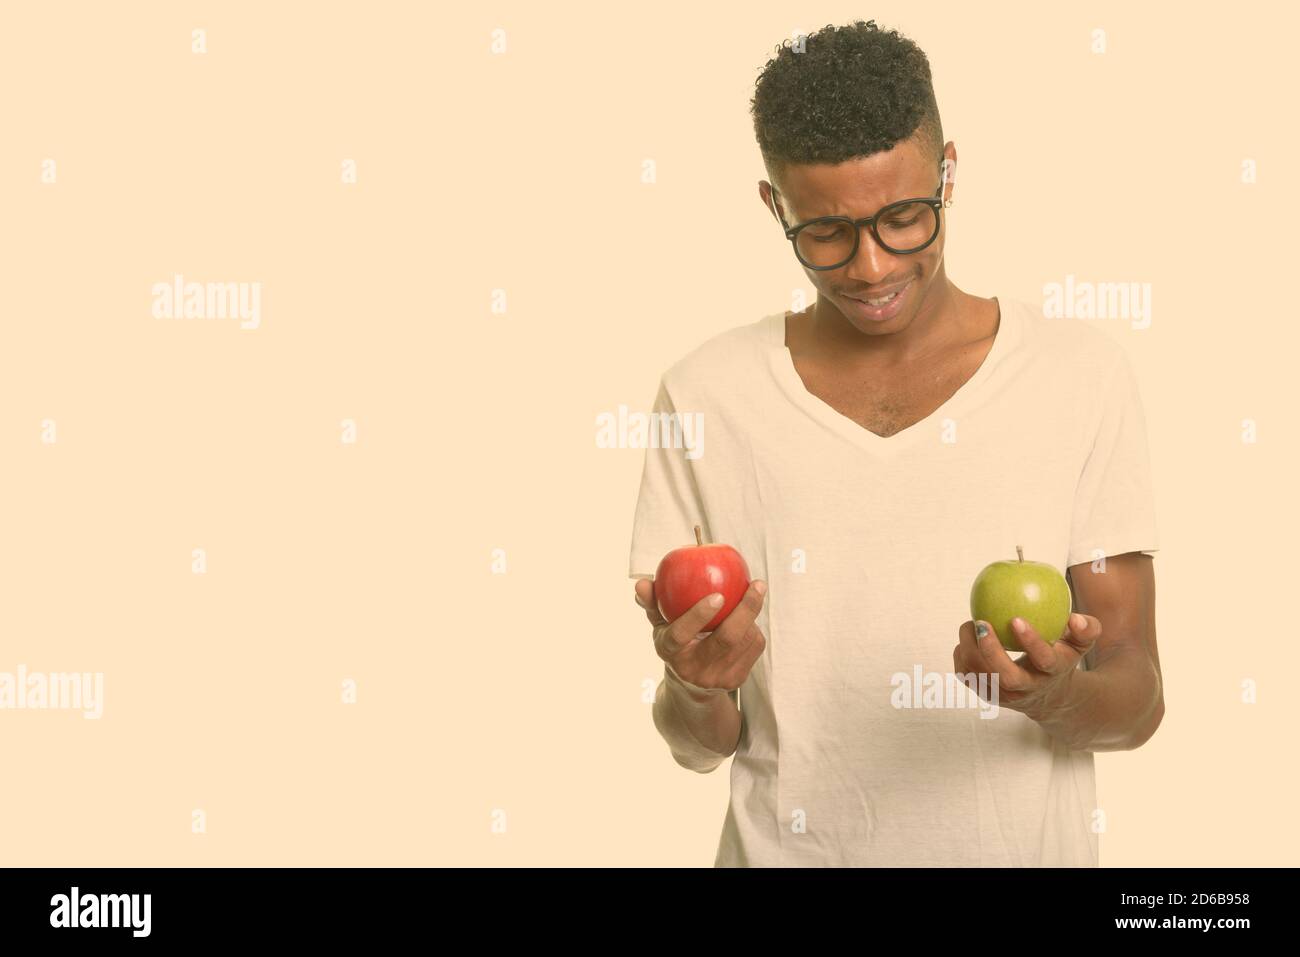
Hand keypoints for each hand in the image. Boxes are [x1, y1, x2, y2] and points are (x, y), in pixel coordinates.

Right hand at [633, 577, 767, 697]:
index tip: (718, 595)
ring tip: (753, 594)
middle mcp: (694, 669)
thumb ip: (652, 603)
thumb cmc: (676, 645)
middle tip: (756, 585)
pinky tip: (750, 618)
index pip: (680, 634)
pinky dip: (754, 628)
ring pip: (745, 640)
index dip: (698, 615)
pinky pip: (754, 647)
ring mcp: (717, 677)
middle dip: (745, 610)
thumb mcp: (660, 627)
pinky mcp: (736, 680)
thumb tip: (642, 583)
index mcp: (671, 652)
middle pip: (726, 638)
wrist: (691, 687)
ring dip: (752, 615)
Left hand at [953, 612, 1100, 719]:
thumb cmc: (1061, 658)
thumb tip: (1075, 618)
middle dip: (990, 650)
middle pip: (1007, 676)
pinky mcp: (987, 695)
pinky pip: (967, 676)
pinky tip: (966, 639)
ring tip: (970, 625)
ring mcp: (1005, 695)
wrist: (1049, 696)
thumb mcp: (1079, 645)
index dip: (1031, 641)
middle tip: (981, 622)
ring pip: (981, 676)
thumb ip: (1086, 630)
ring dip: (969, 648)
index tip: (1016, 619)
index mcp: (1051, 672)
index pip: (1044, 660)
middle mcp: (1028, 688)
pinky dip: (962, 656)